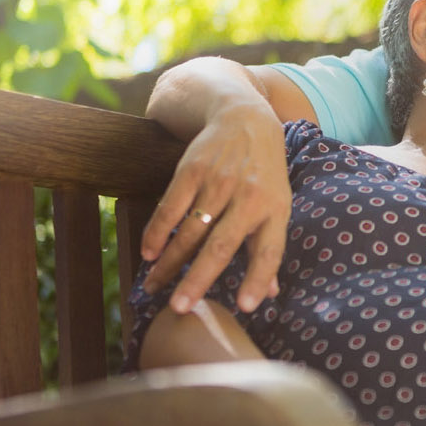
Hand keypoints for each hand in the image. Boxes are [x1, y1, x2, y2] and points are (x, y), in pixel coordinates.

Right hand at [139, 104, 290, 313]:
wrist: (245, 118)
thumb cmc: (263, 174)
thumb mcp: (277, 205)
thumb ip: (268, 248)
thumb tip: (270, 295)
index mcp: (275, 210)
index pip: (269, 251)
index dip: (259, 279)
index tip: (247, 307)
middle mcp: (249, 198)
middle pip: (222, 246)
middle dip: (199, 280)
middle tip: (181, 308)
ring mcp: (220, 183)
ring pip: (190, 232)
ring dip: (169, 263)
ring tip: (154, 287)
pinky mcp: (193, 170)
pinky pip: (171, 207)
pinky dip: (157, 231)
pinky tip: (148, 253)